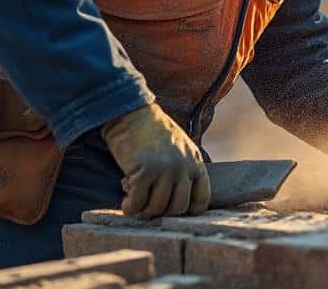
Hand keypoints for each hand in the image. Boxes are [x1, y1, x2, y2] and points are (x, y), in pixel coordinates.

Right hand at [102, 103, 209, 218]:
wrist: (132, 115)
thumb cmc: (153, 135)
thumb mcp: (179, 150)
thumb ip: (184, 172)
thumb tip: (177, 205)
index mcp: (196, 162)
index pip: (201, 200)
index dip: (185, 211)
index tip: (169, 209)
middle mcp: (184, 167)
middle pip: (178, 208)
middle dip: (161, 212)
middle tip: (147, 204)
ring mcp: (165, 170)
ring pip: (156, 209)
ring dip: (143, 210)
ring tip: (134, 198)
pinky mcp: (144, 172)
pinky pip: (137, 204)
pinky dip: (130, 208)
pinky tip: (126, 202)